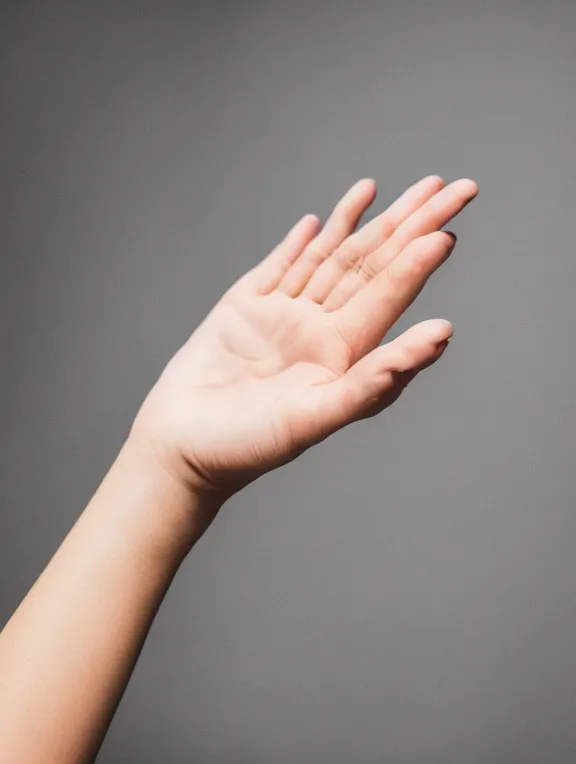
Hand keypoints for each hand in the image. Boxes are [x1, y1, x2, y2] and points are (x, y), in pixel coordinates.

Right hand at [130, 175, 477, 500]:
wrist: (182, 448)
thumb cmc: (247, 444)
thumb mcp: (314, 416)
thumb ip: (375, 381)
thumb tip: (441, 336)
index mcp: (340, 352)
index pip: (388, 293)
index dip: (419, 258)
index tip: (449, 223)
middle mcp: (318, 329)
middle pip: (370, 265)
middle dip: (410, 224)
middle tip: (451, 186)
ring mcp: (281, 315)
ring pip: (328, 258)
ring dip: (359, 222)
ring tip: (387, 188)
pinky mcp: (244, 307)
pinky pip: (280, 266)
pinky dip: (300, 243)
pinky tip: (323, 222)